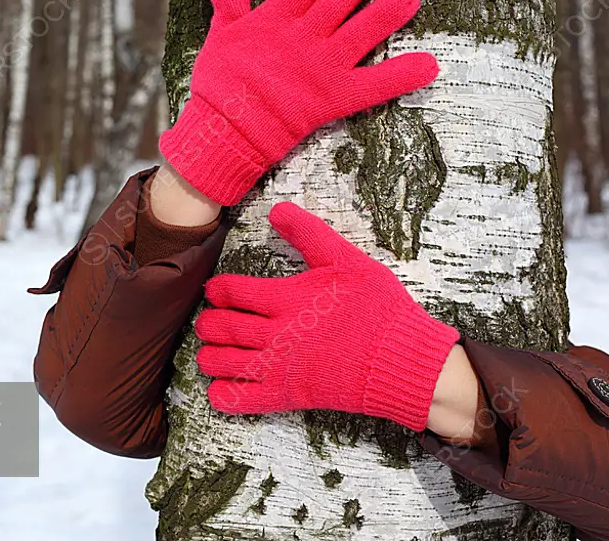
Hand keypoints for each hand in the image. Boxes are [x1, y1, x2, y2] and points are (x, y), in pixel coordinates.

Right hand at [159, 0, 439, 206]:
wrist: (225, 131)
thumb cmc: (222, 81)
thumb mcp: (222, 31)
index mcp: (276, 20)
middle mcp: (304, 39)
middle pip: (338, 1)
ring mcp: (322, 68)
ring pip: (361, 34)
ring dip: (386, 15)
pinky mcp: (333, 98)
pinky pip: (373, 86)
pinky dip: (400, 77)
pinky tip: (429, 66)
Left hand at [195, 203, 459, 430]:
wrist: (402, 357)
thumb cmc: (378, 307)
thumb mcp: (347, 260)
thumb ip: (309, 234)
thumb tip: (277, 209)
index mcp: (287, 299)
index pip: (235, 292)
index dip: (218, 290)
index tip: (213, 290)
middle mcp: (276, 333)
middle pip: (224, 328)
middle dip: (209, 324)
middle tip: (206, 322)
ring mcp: (281, 367)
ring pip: (227, 363)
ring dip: (210, 357)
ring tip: (207, 352)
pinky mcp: (290, 396)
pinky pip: (245, 400)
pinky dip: (225, 395)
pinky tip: (219, 390)